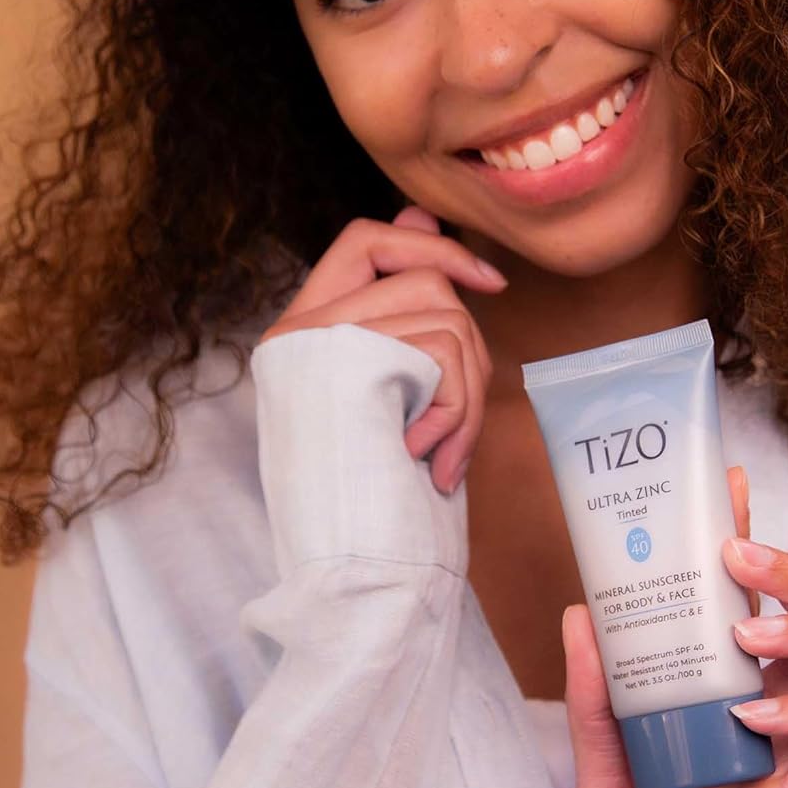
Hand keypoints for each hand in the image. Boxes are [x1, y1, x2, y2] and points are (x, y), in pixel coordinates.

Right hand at [256, 205, 506, 492]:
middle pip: (425, 279)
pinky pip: (443, 346)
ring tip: (444, 456)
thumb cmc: (379, 500)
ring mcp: (313, 342)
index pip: (367, 240)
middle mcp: (296, 329)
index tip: (490, 284)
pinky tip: (429, 459)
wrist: (351, 577)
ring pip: (445, 314)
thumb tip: (420, 210)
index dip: (431, 245)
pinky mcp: (338, 363)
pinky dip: (458, 408)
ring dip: (468, 395)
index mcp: (302, 334)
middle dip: (471, 353)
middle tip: (459, 429)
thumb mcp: (396, 397)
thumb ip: (402, 313)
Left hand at [561, 465, 787, 787]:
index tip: (730, 487)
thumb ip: (597, 699)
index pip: (759, 604)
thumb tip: (583, 612)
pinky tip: (751, 715)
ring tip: (751, 632)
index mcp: (731, 698)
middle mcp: (775, 719)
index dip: (757, 543)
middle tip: (739, 558)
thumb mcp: (599, 775)